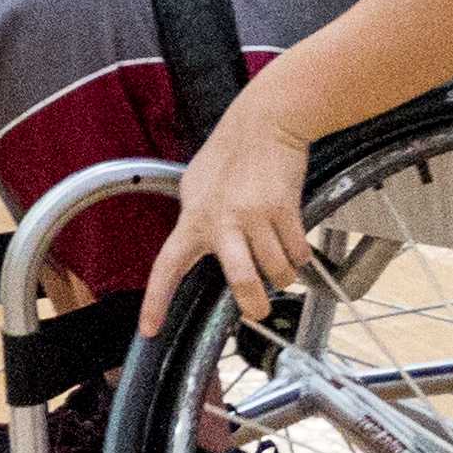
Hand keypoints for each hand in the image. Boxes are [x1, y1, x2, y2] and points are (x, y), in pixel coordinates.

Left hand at [138, 99, 310, 335]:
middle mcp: (221, 221)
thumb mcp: (196, 184)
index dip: (156, 301)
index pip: (167, 266)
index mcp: (193, 218)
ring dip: (283, 275)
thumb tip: (194, 244)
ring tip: (281, 264)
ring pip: (276, 271)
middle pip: (240, 280)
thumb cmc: (230, 153)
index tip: (150, 329)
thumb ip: (196, 218)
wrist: (265, 122)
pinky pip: (299, 252)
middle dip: (253, 303)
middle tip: (257, 309)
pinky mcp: (285, 210)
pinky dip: (301, 256)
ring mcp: (255, 216)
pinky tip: (296, 243)